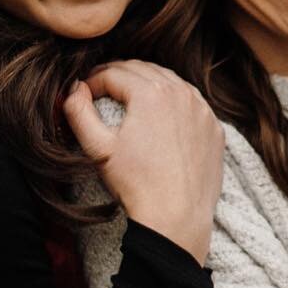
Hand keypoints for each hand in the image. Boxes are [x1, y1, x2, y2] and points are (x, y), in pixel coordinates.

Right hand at [63, 61, 223, 265]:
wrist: (176, 217)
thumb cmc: (136, 183)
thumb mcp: (98, 148)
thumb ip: (78, 112)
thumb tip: (73, 89)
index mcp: (151, 92)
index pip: (113, 73)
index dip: (93, 81)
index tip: (83, 93)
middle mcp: (181, 93)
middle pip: (142, 70)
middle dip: (118, 77)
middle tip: (101, 91)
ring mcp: (202, 109)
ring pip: (169, 82)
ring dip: (147, 85)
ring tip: (128, 99)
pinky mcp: (214, 127)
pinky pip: (191, 103)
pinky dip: (173, 102)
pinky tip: (160, 117)